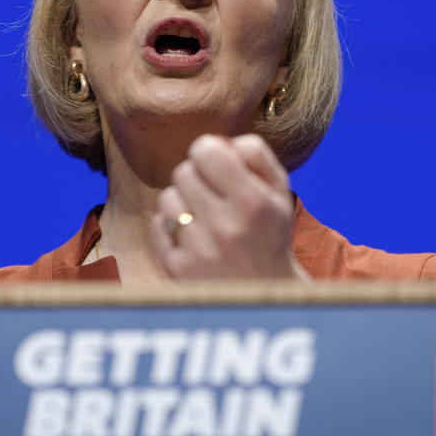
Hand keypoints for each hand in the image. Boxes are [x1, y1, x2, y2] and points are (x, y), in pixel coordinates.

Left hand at [150, 133, 306, 279]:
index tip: (214, 162)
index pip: (206, 150)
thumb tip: (222, 140)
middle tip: (211, 194)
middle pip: (184, 172)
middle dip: (196, 177)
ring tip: (202, 217)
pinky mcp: (178, 269)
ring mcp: (199, 250)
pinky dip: (169, 227)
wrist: (263, 295)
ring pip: (167, 198)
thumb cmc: (268, 234)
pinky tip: (190, 237)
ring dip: (182, 203)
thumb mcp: (278, 192)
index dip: (207, 151)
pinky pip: (157, 225)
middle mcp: (225, 226)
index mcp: (252, 202)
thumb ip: (256, 155)